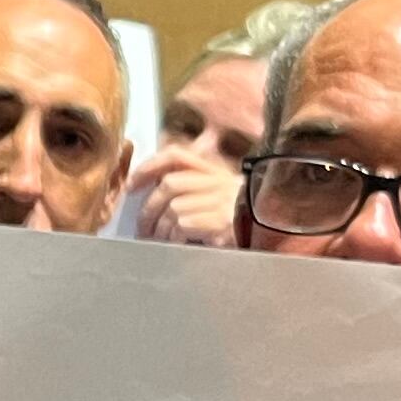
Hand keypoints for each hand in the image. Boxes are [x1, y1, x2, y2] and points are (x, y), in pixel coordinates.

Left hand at [127, 145, 244, 246]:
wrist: (269, 231)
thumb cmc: (238, 216)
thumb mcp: (217, 193)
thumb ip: (191, 185)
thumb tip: (154, 188)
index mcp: (213, 171)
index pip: (176, 156)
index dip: (150, 166)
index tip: (132, 184)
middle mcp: (216, 181)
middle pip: (169, 185)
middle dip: (149, 209)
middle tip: (141, 228)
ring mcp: (220, 201)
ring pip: (173, 208)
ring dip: (159, 228)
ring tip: (156, 240)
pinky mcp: (220, 222)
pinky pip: (183, 225)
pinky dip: (172, 237)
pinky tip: (174, 245)